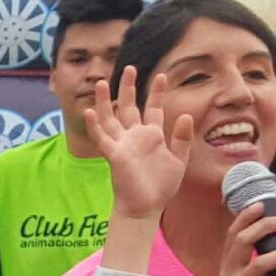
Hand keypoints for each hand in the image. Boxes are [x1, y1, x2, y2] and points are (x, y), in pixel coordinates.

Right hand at [84, 68, 195, 221]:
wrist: (145, 208)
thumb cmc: (160, 188)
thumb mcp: (179, 161)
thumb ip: (182, 139)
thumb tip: (186, 116)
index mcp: (152, 137)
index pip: (154, 109)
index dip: (157, 92)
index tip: (162, 75)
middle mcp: (135, 137)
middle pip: (130, 107)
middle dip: (129, 88)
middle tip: (128, 68)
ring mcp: (122, 145)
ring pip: (111, 117)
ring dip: (106, 101)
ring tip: (103, 83)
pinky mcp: (114, 155)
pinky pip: (101, 138)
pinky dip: (94, 125)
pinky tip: (89, 111)